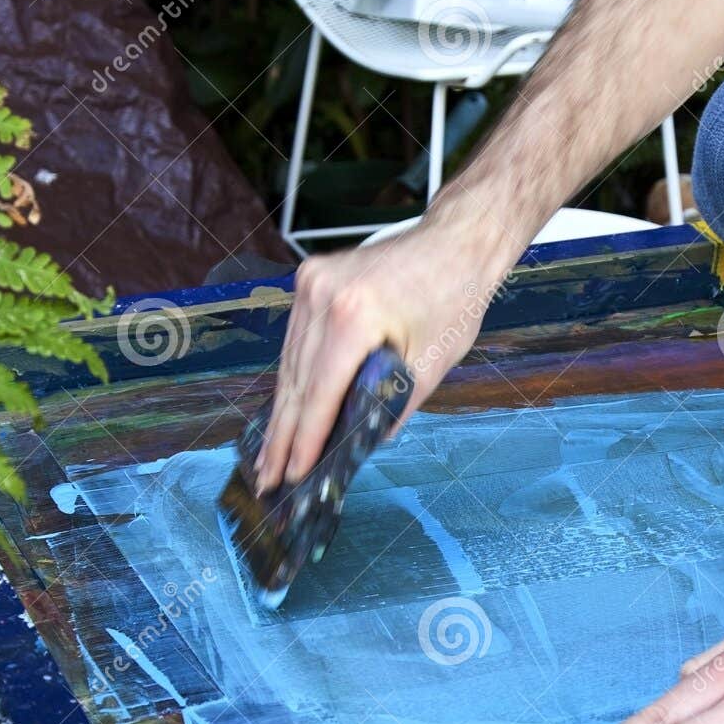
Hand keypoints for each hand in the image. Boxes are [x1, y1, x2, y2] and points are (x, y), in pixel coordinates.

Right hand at [255, 224, 504, 492]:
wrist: (454, 243)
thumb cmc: (453, 301)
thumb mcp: (430, 365)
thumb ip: (391, 407)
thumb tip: (356, 446)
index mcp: (355, 315)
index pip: (320, 392)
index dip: (305, 440)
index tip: (292, 477)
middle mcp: (323, 295)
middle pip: (297, 381)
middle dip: (283, 436)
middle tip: (269, 479)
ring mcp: (311, 283)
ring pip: (290, 362)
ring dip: (282, 412)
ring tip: (271, 456)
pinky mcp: (310, 279)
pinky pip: (296, 340)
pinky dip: (294, 378)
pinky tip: (285, 412)